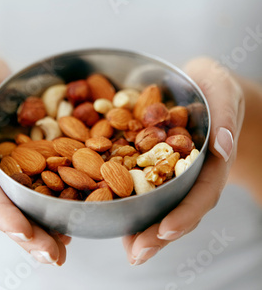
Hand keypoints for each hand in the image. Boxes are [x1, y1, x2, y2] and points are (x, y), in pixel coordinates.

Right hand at [0, 56, 69, 265]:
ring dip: (43, 230)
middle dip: (28, 235)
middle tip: (53, 256)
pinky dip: (54, 207)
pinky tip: (70, 222)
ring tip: (62, 250)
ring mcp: (13, 170)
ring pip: (26, 205)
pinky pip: (43, 189)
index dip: (3, 213)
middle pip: (8, 208)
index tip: (23, 231)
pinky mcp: (33, 164)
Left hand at [123, 57, 244, 265]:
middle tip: (138, 253)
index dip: (187, 212)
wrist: (197, 85)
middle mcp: (193, 170)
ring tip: (128, 249)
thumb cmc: (212, 84)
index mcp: (213, 158)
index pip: (204, 190)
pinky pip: (142, 183)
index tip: (167, 228)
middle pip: (181, 207)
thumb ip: (224, 112)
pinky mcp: (152, 161)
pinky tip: (113, 213)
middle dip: (160, 232)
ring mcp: (172, 169)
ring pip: (162, 203)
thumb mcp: (221, 88)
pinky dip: (130, 200)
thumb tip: (224, 145)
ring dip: (145, 227)